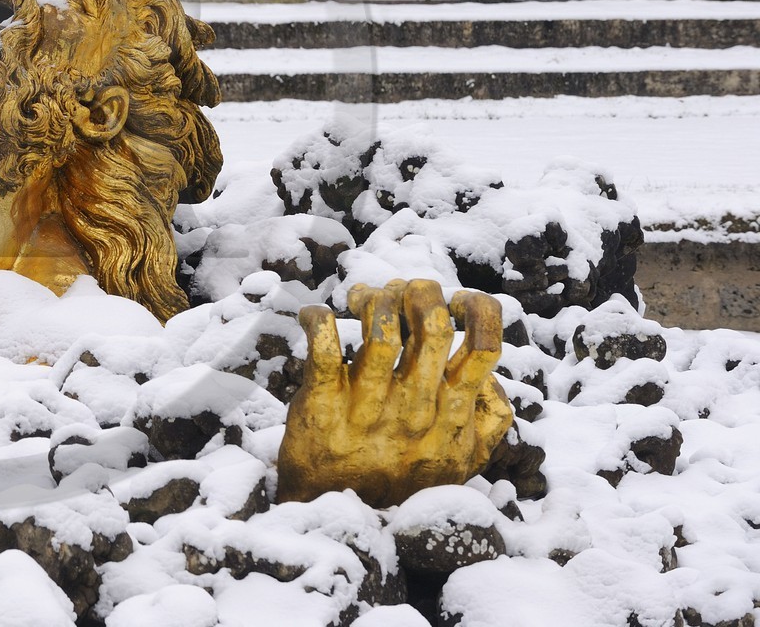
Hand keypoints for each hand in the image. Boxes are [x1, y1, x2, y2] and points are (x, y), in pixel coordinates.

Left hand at [277, 279, 512, 506]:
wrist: (339, 520)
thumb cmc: (401, 479)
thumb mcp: (460, 461)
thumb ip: (487, 420)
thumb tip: (492, 376)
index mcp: (452, 413)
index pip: (485, 347)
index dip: (476, 309)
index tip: (454, 301)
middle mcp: (416, 406)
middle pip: (433, 325)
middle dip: (418, 290)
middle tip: (399, 291)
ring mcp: (369, 406)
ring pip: (381, 330)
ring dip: (374, 299)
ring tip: (362, 298)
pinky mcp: (323, 405)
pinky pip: (322, 351)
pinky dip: (318, 320)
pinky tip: (318, 316)